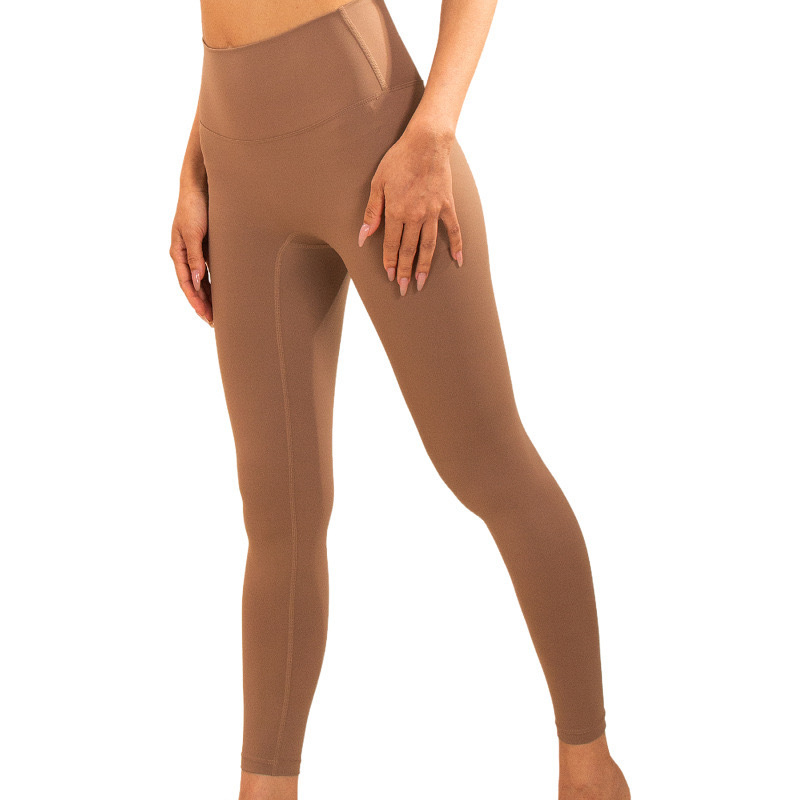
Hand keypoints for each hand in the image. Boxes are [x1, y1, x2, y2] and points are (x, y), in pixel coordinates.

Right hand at [169, 187, 212, 325]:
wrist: (200, 186)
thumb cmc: (194, 207)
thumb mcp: (194, 233)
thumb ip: (195, 257)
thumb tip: (196, 281)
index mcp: (178, 253)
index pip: (187, 284)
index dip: (196, 302)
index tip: (206, 316)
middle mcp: (186, 254)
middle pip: (194, 286)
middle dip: (203, 304)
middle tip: (214, 322)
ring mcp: (196, 251)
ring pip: (202, 280)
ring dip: (209, 296)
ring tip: (218, 312)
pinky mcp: (206, 246)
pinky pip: (209, 269)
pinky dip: (214, 282)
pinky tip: (222, 292)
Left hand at [358, 122, 462, 295]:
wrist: (426, 142)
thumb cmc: (398, 160)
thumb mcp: (378, 183)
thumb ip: (372, 212)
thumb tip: (364, 236)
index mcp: (397, 211)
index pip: (392, 244)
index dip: (390, 262)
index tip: (389, 276)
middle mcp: (416, 216)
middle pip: (409, 250)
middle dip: (405, 271)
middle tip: (403, 289)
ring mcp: (433, 212)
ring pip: (429, 245)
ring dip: (424, 266)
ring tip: (421, 282)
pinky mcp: (447, 205)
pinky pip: (453, 230)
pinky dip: (456, 246)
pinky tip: (458, 261)